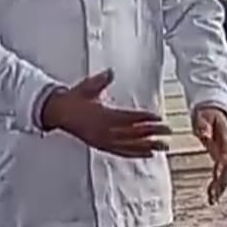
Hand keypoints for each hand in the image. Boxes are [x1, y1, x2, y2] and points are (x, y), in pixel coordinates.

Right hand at [41, 70, 171, 156]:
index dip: (145, 119)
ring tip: (164, 147)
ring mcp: (103, 140)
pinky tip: (148, 154)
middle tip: (169, 132)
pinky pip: (121, 152)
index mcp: (102, 115)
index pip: (129, 118)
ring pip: (129, 145)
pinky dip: (135, 154)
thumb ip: (101, 81)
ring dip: (148, 146)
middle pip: (133, 133)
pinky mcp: (101, 146)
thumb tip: (110, 72)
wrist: (57, 112)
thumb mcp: (87, 87)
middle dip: (152, 133)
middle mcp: (104, 131)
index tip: (160, 118)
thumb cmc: (74, 98)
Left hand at [192, 106, 226, 204]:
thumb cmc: (208, 116)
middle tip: (214, 192)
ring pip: (226, 175)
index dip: (223, 163)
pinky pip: (221, 176)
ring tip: (212, 200)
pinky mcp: (222, 162)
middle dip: (222, 181)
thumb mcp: (203, 117)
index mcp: (226, 138)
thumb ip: (203, 125)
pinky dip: (217, 187)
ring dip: (220, 187)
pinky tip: (211, 198)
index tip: (218, 172)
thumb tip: (203, 134)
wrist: (215, 115)